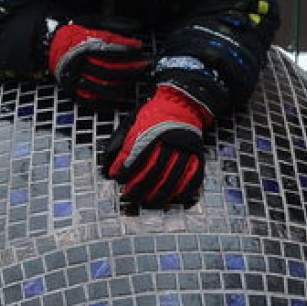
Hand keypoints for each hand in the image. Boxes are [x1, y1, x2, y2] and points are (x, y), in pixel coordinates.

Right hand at [48, 18, 151, 102]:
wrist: (49, 43)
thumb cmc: (76, 32)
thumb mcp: (93, 23)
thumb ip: (114, 26)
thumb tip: (138, 25)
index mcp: (82, 46)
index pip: (109, 49)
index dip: (127, 50)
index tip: (140, 49)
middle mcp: (78, 64)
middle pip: (108, 71)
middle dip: (130, 70)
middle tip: (144, 67)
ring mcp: (74, 79)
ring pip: (101, 88)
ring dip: (121, 89)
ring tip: (136, 86)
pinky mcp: (71, 90)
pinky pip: (90, 101)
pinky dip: (106, 104)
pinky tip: (120, 102)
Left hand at [99, 83, 211, 208]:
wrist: (183, 103)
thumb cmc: (154, 115)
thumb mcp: (133, 123)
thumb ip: (121, 145)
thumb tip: (109, 170)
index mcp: (152, 132)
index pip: (137, 157)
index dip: (127, 172)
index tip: (120, 181)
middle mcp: (169, 141)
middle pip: (154, 171)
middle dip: (140, 187)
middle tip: (131, 196)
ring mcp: (185, 149)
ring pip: (173, 177)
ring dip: (160, 194)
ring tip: (149, 202)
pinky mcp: (197, 154)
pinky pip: (194, 176)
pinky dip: (185, 190)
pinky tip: (176, 198)